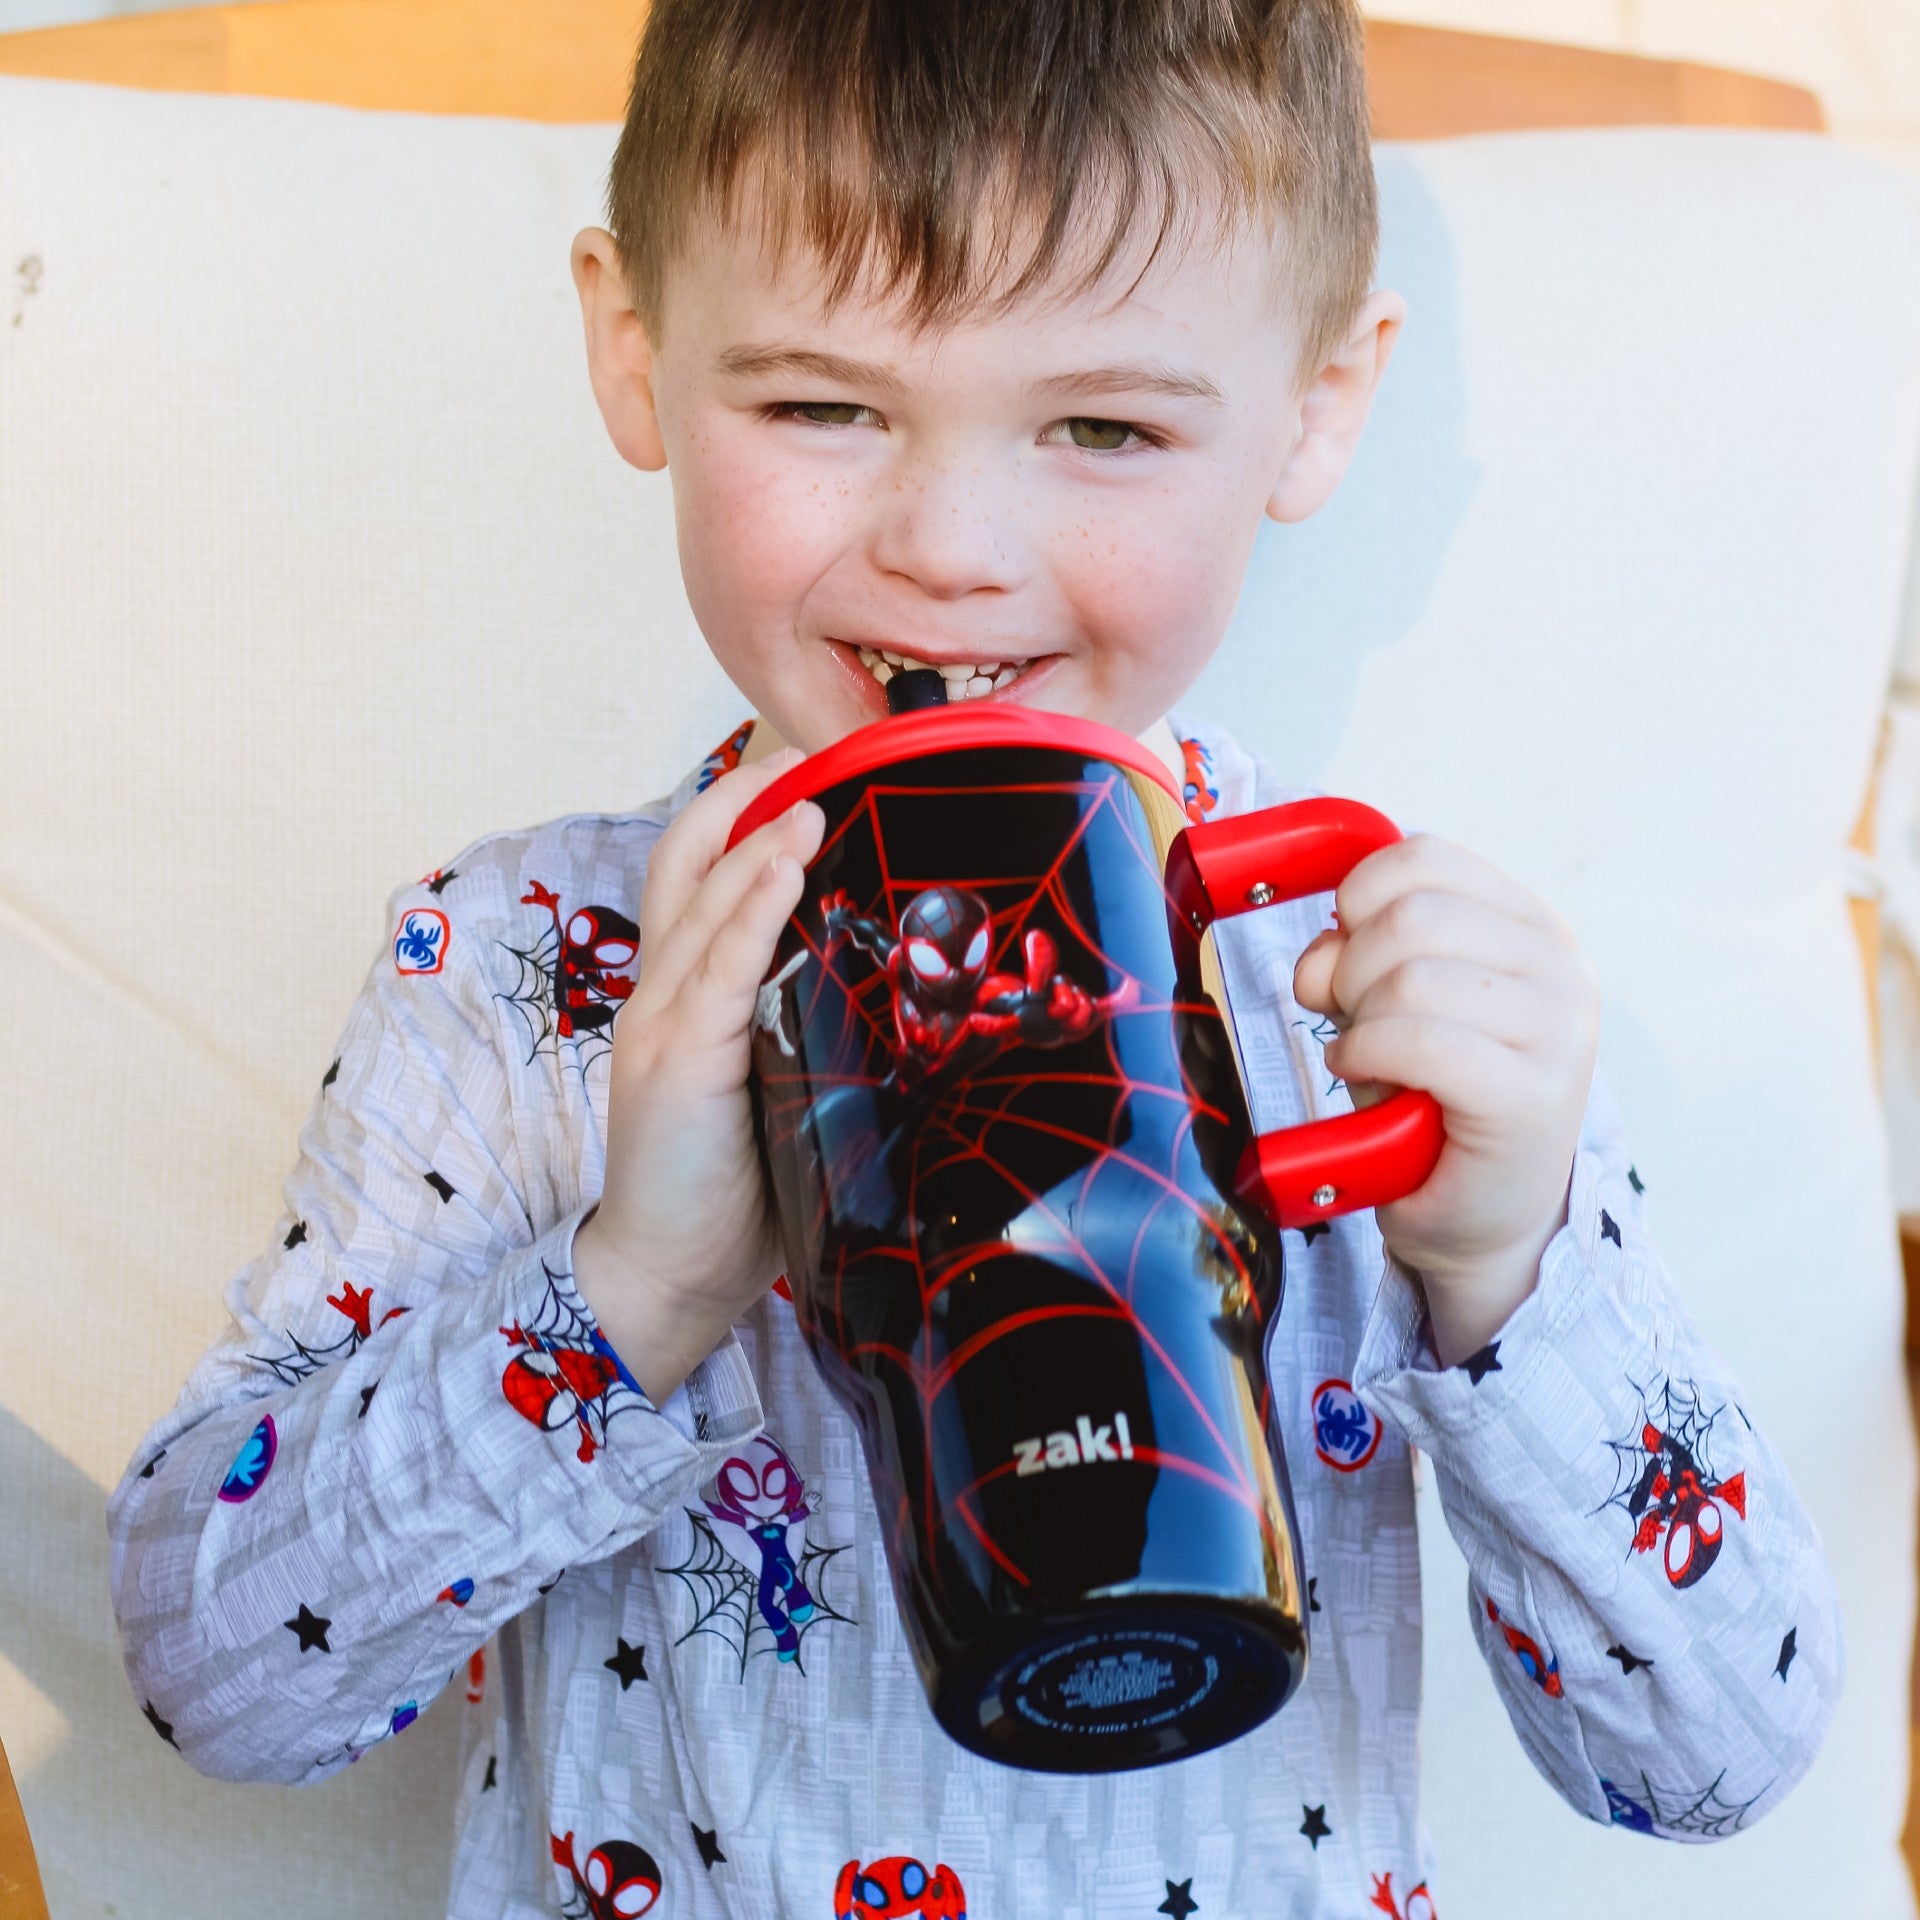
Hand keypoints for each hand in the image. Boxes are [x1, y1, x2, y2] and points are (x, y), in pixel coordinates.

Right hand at [573, 750, 823, 1401]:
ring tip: (811, 787)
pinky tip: (788, 864)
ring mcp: (661, 1023)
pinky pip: (717, 967)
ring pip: (702, 902)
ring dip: (758, 837)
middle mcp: (661, 991)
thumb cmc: (734, 1184)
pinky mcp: (678, 1062)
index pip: (698, 872)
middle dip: (743, 795)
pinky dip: (751, 908)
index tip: (805, 767)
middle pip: (686, 858)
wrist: (669, 1273)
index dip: (742, 812)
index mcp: (682, 993)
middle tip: (810, 748)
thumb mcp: (770, 1080)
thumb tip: (892, 980)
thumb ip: (801, 1021)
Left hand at [1291, 833, 1600, 1365]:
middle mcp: (1560, 965)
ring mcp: (1559, 1029)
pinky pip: (1419, 1041)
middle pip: (1409, 915)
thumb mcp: (1386, 1005)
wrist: (1482, 1217)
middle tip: (1347, 1019)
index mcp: (1529, 925)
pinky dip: (1368, 1056)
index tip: (1343, 955)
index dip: (1355, 900)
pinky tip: (1365, 1078)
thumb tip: (1317, 956)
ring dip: (1357, 1022)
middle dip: (1349, 968)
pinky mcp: (1534, 1094)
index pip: (1424, 858)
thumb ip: (1354, 955)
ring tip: (1366, 1058)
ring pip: (1409, 976)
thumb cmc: (1431, 1102)